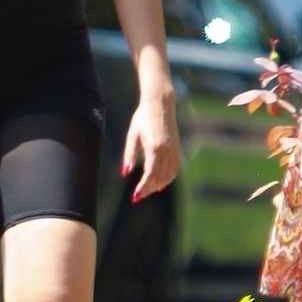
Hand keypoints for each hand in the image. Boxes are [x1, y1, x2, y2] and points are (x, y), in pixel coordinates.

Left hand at [122, 87, 179, 202]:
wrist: (160, 104)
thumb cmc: (142, 117)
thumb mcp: (132, 135)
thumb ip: (129, 155)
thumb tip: (125, 173)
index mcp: (154, 147)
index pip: (150, 174)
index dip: (143, 187)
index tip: (135, 196)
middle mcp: (166, 150)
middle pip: (159, 178)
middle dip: (148, 189)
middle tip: (137, 197)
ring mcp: (173, 150)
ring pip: (169, 175)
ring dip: (158, 186)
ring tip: (147, 192)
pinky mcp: (176, 148)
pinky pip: (174, 169)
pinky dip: (168, 178)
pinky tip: (160, 184)